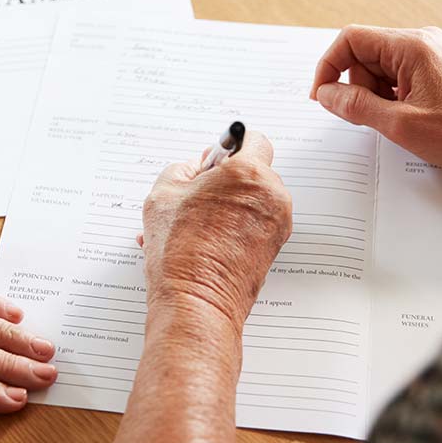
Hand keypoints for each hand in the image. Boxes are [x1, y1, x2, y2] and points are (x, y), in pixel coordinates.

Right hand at [139, 132, 292, 330]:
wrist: (196, 302)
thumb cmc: (180, 252)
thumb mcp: (163, 193)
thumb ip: (184, 168)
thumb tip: (199, 166)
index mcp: (248, 173)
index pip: (254, 139)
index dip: (232, 145)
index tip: (216, 158)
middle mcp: (271, 195)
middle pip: (254, 171)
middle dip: (228, 179)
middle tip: (198, 194)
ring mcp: (278, 223)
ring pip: (255, 199)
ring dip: (230, 204)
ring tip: (194, 223)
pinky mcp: (275, 246)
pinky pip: (257, 223)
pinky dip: (235, 225)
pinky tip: (204, 240)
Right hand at [310, 25, 441, 175]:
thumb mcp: (399, 125)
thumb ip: (356, 105)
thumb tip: (327, 94)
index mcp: (412, 46)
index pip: (351, 39)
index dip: (329, 67)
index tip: (323, 96)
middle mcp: (422, 41)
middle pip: (364, 54)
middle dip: (357, 87)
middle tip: (372, 117)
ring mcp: (432, 54)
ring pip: (380, 67)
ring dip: (375, 95)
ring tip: (398, 120)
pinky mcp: (438, 69)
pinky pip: (398, 76)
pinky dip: (392, 97)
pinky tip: (409, 118)